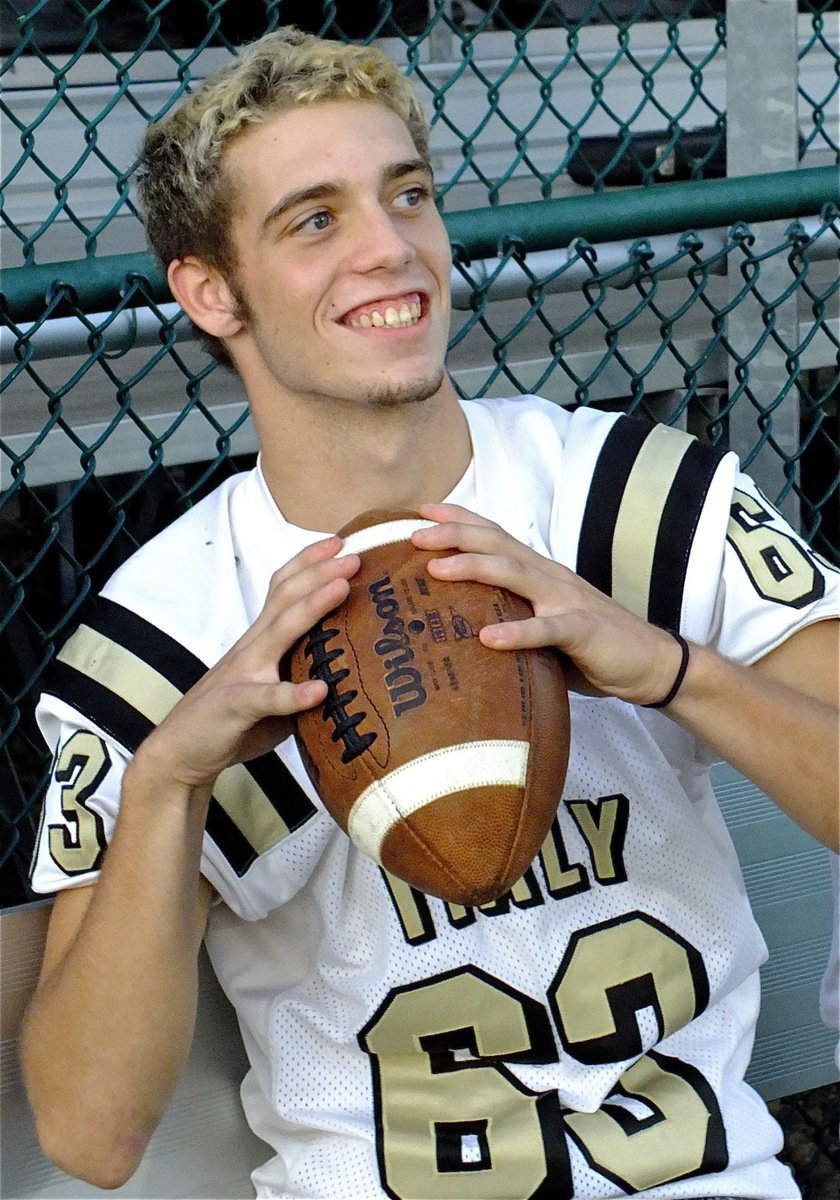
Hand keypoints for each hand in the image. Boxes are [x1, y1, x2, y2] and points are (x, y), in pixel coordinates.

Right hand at [131, 536, 359, 796]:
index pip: (283, 588)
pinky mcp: (236, 707)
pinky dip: (293, 694)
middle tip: (354, 555)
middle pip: (286, 598)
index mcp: (260, 640)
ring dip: (312, 608)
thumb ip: (305, 673)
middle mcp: (252, 647)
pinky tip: (319, 690)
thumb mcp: (274, 689)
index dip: (309, 562)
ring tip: (342, 590)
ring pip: (279, 633)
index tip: (340, 542)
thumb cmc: (234, 720)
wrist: (180, 752)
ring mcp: (243, 674)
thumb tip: (356, 670)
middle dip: (320, 572)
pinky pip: (266, 698)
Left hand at [414, 503, 684, 705]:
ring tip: (437, 569)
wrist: (652, 663)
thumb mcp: (543, 624)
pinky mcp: (583, 632)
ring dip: (474, 567)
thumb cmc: (591, 646)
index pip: (496, 536)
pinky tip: (487, 638)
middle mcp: (550, 577)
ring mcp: (567, 601)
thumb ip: (509, 616)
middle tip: (414, 534)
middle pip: (497, 545)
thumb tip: (457, 629)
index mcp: (540, 572)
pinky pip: (547, 630)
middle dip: (455, 535)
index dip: (460, 520)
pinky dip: (517, 633)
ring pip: (516, 574)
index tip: (421, 512)